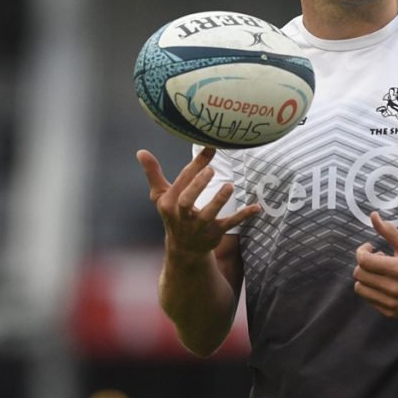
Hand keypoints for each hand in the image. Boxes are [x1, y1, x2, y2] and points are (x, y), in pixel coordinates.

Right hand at [136, 147, 259, 255]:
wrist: (183, 249)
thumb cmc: (173, 214)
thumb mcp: (161, 196)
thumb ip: (153, 174)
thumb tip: (140, 151)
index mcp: (169, 203)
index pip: (181, 182)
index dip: (195, 165)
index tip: (210, 148)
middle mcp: (181, 216)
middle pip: (187, 201)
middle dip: (198, 186)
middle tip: (211, 171)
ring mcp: (198, 227)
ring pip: (208, 215)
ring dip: (218, 201)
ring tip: (230, 186)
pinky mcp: (214, 234)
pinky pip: (229, 224)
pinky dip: (243, 216)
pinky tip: (257, 207)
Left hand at [353, 212, 397, 317]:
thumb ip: (388, 231)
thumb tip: (373, 215)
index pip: (364, 261)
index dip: (362, 251)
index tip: (370, 247)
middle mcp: (395, 289)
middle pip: (359, 275)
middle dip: (364, 263)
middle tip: (378, 259)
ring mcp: (392, 303)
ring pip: (360, 289)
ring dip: (366, 277)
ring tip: (380, 272)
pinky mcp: (391, 312)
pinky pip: (369, 299)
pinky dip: (372, 290)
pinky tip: (384, 283)